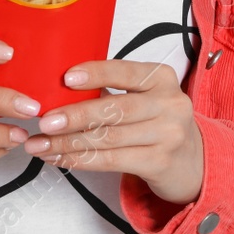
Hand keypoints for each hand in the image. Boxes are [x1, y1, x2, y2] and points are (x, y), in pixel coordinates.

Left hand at [22, 59, 203, 205]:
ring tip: (41, 145)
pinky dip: (80, 160)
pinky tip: (59, 158)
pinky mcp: (160, 163)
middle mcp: (170, 103)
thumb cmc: (156, 122)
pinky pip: (111, 161)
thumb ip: (111, 90)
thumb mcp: (144, 97)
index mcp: (162, 77)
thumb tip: (57, 89)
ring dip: (68, 142)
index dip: (95, 74)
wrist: (192, 161)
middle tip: (44, 121)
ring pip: (108, 138)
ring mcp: (168, 135)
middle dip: (74, 115)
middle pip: (114, 109)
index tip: (66, 77)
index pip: (124, 71)